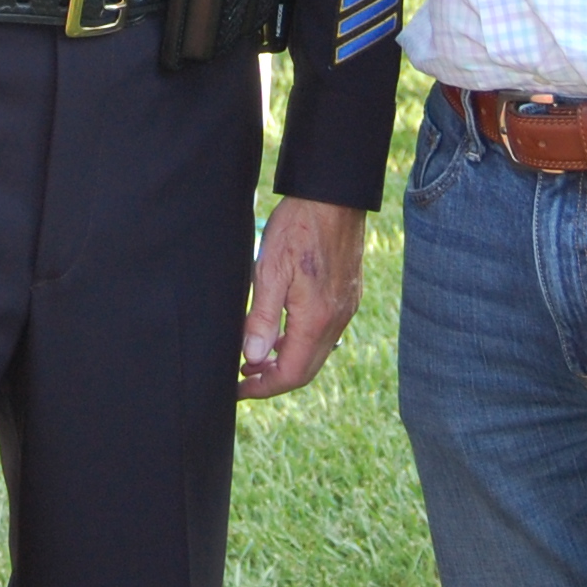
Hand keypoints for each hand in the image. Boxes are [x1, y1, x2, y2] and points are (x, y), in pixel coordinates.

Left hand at [238, 196, 364, 398]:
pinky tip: (281, 331)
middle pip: (306, 369)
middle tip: (243, 379)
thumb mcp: (270, 270)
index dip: (264, 388)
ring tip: (255, 358)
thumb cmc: (298, 228)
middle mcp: (336, 320)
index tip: (239, 389)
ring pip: (316, 353)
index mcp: (316, 319)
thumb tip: (253, 359)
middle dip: (273, 380)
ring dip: (286, 361)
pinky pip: (323, 333)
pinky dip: (300, 342)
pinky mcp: (347, 296)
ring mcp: (345, 309)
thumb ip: (262, 318)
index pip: (292, 374)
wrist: (334, 197)